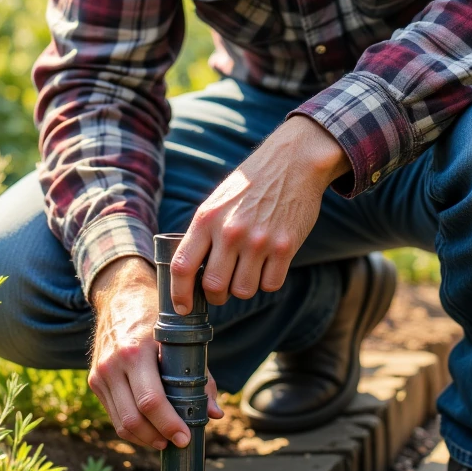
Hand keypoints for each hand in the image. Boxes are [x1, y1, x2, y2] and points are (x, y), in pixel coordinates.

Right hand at [87, 255, 221, 449]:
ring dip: (145, 439)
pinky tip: (150, 430)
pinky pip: (114, 415)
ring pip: (121, 423)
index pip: (151, 400)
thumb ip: (201, 377)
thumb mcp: (182, 340)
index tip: (186, 437)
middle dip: (158, 437)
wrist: (121, 296)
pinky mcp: (95, 381)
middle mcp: (113, 364)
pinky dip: (133, 429)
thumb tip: (215, 414)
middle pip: (133, 418)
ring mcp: (101, 374)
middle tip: (178, 442)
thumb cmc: (158, 318)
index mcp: (136, 351)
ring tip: (165, 440)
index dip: (169, 424)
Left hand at [171, 115, 349, 311]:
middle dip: (215, 295)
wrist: (292, 163)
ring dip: (243, 288)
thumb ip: (203, 234)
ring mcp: (259, 241)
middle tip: (221, 289)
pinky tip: (268, 264)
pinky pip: (270, 285)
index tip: (183, 308)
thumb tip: (191, 274)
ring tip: (248, 269)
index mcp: (207, 219)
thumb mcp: (216, 202)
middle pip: (213, 286)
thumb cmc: (250, 185)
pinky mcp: (285, 247)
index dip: (179, 294)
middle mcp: (230, 231)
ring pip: (243, 291)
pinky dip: (267, 281)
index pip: (183, 266)